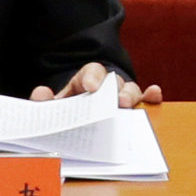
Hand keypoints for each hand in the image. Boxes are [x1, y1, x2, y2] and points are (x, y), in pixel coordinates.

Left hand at [35, 64, 157, 108]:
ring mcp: (121, 97)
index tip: (90, 87)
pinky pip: (146, 101)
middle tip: (116, 102)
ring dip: (131, 95)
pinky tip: (154, 96)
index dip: (92, 77)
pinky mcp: (133, 111)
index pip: (91, 72)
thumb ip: (45, 103)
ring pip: (131, 90)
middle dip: (116, 89)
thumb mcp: (54, 107)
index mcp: (86, 81)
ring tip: (127, 105)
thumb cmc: (67, 113)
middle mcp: (106, 87)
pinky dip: (151, 97)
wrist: (76, 124)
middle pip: (114, 81)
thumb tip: (41, 95)